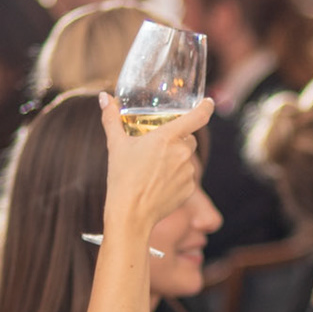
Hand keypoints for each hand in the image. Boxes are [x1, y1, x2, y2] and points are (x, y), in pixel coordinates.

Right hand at [100, 92, 213, 236]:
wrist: (130, 214)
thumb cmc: (122, 177)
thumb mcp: (116, 145)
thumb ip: (111, 118)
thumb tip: (104, 97)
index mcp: (168, 137)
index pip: (198, 117)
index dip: (206, 107)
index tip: (208, 102)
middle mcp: (183, 153)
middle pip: (189, 139)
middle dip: (177, 140)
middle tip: (158, 148)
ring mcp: (188, 172)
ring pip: (186, 160)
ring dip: (175, 160)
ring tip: (153, 170)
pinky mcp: (189, 190)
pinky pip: (186, 178)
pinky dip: (176, 178)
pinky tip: (159, 184)